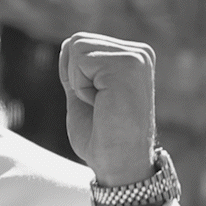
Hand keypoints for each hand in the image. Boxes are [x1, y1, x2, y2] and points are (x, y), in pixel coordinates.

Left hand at [57, 32, 156, 186]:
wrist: (119, 163)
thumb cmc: (101, 136)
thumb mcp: (84, 94)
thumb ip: (80, 70)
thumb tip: (67, 45)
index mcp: (131, 57)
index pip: (79, 44)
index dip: (74, 76)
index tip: (97, 102)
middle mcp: (139, 52)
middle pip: (75, 42)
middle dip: (75, 77)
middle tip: (99, 104)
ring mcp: (136, 56)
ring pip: (76, 48)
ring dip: (79, 82)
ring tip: (102, 104)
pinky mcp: (128, 64)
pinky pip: (80, 61)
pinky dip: (81, 87)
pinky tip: (103, 103)